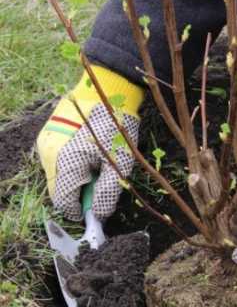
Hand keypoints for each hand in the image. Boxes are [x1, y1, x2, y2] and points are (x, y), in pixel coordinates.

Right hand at [37, 66, 143, 220]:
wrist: (108, 91)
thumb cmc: (116, 128)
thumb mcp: (119, 165)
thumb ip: (106, 194)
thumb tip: (99, 215)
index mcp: (66, 163)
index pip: (64, 202)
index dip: (80, 212)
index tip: (96, 211)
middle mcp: (49, 155)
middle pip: (59, 191)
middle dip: (79, 195)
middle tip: (100, 184)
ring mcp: (46, 143)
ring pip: (57, 177)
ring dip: (76, 180)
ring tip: (96, 165)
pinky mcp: (49, 136)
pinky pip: (57, 162)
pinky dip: (72, 166)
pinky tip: (88, 155)